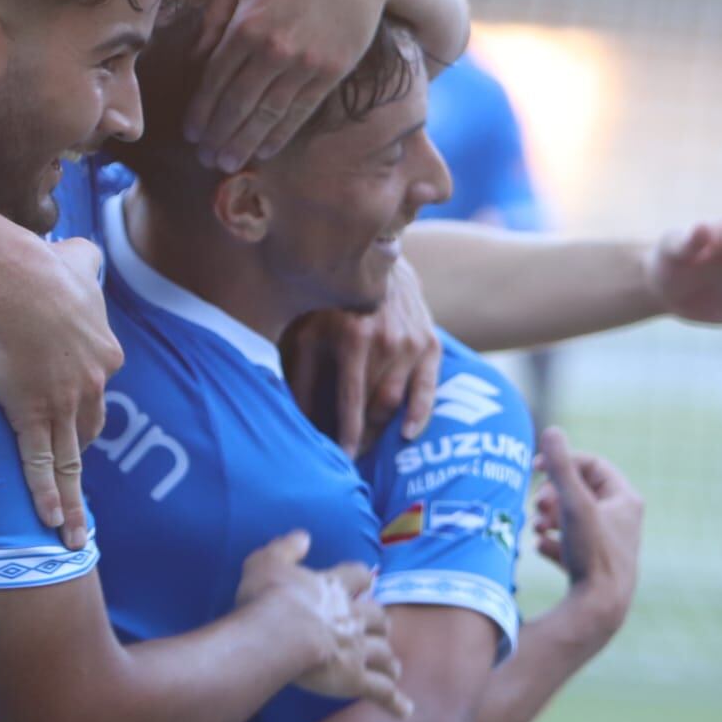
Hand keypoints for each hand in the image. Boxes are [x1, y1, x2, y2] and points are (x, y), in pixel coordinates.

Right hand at [0, 236, 121, 550]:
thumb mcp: (75, 256)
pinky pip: (41, 464)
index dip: (84, 405)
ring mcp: (63, 403)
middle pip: (88, 427)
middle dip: (79, 450)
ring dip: (74, 500)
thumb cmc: (39, 265)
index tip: (73, 416)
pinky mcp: (30, 414)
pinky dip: (47, 496)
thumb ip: (84, 255)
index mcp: (105, 353)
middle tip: (72, 476)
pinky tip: (50, 524)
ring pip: (72, 461)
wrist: (11, 277)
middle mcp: (93, 384)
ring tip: (73, 532)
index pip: (97, 389)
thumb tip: (82, 247)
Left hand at [183, 0, 401, 169]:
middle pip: (236, 104)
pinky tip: (264, 151)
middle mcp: (271, 48)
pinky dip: (279, 135)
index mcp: (245, 24)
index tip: (190, 134)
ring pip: (266, 114)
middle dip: (217, 136)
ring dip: (244, 144)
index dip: (201, 111)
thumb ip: (219, 13)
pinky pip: (298, 112)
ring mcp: (302, 62)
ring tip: (227, 165)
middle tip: (204, 159)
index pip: (214, 79)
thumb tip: (195, 53)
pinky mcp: (330, 71)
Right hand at [235, 532, 410, 717]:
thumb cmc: (269, 597)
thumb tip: (303, 536)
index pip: (357, 575)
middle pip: (379, 618)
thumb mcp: (266, 561)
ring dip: (389, 660)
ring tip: (392, 669)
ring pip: (384, 654)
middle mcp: (353, 617)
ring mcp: (358, 649)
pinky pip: (381, 692)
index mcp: (334, 587)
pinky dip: (394, 702)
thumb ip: (285, 549)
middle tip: (378, 630)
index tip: (365, 580)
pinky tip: (404, 711)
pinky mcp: (357, 679)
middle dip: (380, 624)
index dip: (362, 578)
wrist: (280, 633)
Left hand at [283, 257, 441, 457]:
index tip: (338, 463)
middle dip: (362, 438)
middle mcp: (387, 339)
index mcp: (352, 336)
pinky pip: (428, 387)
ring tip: (366, 449)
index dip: (344, 436)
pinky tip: (406, 435)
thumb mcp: (307, 331)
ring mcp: (411, 341)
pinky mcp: (429, 342)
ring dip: (381, 430)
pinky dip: (419, 414)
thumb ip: (301, 374)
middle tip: (349, 461)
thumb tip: (292, 420)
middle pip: (375, 407)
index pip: (350, 401)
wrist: (373, 258)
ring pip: (397, 401)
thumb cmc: (327, 301)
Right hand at [532, 428, 644, 644]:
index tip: (535, 469)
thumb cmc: (592, 554)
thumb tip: (551, 432)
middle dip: (552, 495)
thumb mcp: (573, 504)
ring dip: (549, 518)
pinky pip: (571, 546)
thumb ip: (560, 467)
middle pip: (581, 491)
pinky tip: (540, 548)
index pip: (592, 465)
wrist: (599, 609)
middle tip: (537, 504)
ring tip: (536, 526)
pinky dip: (553, 543)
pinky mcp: (596, 567)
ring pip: (574, 518)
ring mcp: (609, 544)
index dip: (562, 461)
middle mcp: (622, 520)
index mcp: (625, 500)